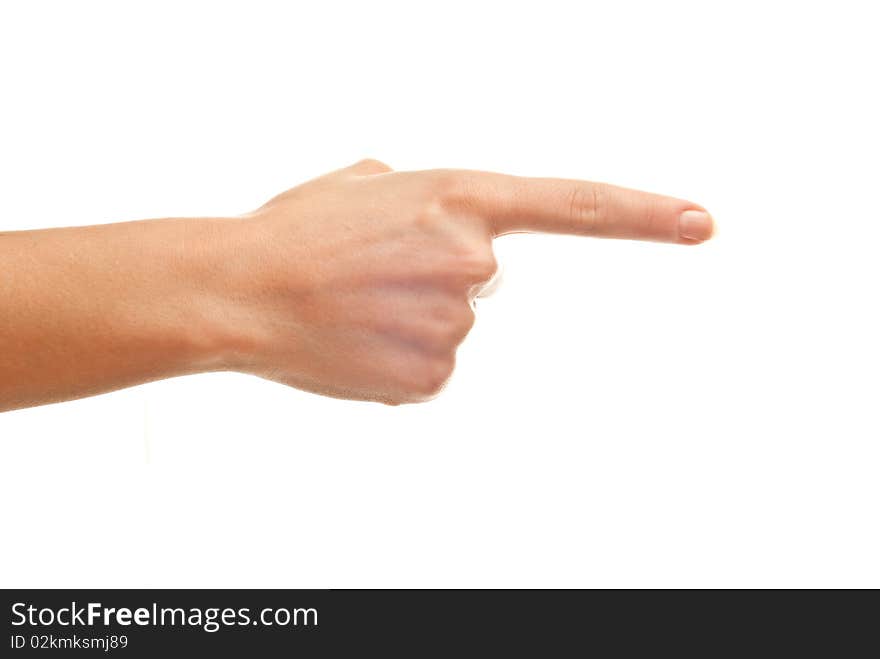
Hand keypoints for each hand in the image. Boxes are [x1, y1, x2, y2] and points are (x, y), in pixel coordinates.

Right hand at [225, 159, 713, 403]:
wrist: (237, 290)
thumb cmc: (293, 233)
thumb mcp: (361, 183)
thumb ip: (414, 192)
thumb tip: (429, 215)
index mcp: (457, 200)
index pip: (572, 206)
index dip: (642, 214)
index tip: (701, 224)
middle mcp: (469, 260)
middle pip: (481, 280)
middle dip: (434, 278)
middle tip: (371, 274)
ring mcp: (453, 324)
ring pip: (452, 328)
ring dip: (410, 321)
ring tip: (354, 307)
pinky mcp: (429, 378)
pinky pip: (430, 370)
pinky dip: (398, 360)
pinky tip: (356, 344)